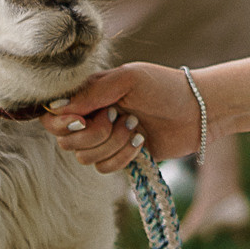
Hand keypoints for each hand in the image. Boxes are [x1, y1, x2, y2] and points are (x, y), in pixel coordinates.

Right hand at [43, 63, 202, 171]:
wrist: (197, 110)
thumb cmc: (164, 87)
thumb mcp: (128, 78)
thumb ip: (92, 91)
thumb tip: (58, 107)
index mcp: (88, 96)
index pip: (52, 116)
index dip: (63, 123)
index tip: (84, 117)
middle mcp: (91, 118)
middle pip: (66, 142)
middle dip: (94, 134)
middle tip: (120, 116)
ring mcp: (105, 140)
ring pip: (85, 159)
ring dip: (113, 144)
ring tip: (136, 126)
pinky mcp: (120, 158)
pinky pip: (104, 169)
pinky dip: (123, 158)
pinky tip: (141, 142)